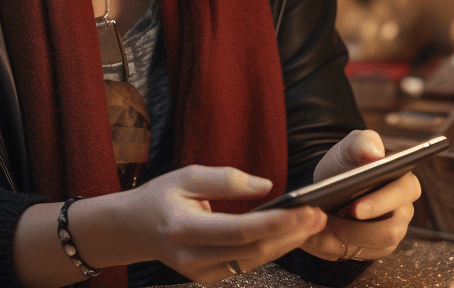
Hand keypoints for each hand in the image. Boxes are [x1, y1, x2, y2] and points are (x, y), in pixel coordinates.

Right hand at [117, 164, 327, 283]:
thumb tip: (267, 186)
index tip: (304, 210)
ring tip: (312, 223)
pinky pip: (246, 264)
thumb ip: (227, 179)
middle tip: (319, 215)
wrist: (134, 228)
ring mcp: (200, 274)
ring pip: (254, 261)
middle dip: (290, 233)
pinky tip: (289, 233)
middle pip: (252, 250)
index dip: (274, 222)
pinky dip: (269, 248)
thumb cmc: (161, 196)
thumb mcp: (187, 175)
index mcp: (184, 228)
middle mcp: (193, 258)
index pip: (238, 230)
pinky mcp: (208, 279)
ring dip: (286, 243)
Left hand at [300, 130, 420, 263]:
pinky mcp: (377, 248)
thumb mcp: (351, 146)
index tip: (353, 207)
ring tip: (316, 229)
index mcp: (405, 183)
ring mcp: (392, 232)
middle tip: (327, 222)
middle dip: (356, 229)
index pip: (401, 194)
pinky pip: (359, 254)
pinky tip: (315, 236)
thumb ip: (363, 142)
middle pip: (389, 230)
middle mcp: (403, 211)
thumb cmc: (348, 160)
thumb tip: (374, 153)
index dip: (379, 203)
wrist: (334, 180)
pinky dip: (335, 246)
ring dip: (342, 239)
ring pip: (372, 247)